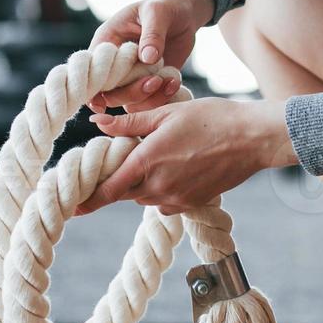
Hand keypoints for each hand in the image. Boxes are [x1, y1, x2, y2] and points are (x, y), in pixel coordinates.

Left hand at [75, 98, 296, 215]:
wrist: (253, 139)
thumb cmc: (211, 119)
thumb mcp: (166, 113)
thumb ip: (129, 123)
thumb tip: (96, 123)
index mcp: (147, 162)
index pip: (108, 190)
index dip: (87, 200)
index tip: (70, 208)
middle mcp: (159, 186)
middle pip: (125, 192)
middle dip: (119, 180)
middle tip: (122, 161)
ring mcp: (177, 198)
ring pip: (145, 196)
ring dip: (142, 183)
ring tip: (158, 156)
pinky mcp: (192, 204)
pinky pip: (165, 202)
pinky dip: (162, 189)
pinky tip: (177, 167)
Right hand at [86, 0, 214, 114]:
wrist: (184, 12)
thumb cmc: (164, 5)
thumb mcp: (157, 12)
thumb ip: (152, 34)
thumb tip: (147, 58)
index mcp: (107, 42)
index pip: (91, 70)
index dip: (92, 89)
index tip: (101, 103)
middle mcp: (115, 63)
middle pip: (109, 93)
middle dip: (131, 92)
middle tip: (154, 81)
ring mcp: (132, 75)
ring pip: (129, 101)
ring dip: (149, 98)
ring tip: (169, 81)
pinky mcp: (149, 82)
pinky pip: (149, 101)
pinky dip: (162, 98)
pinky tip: (175, 83)